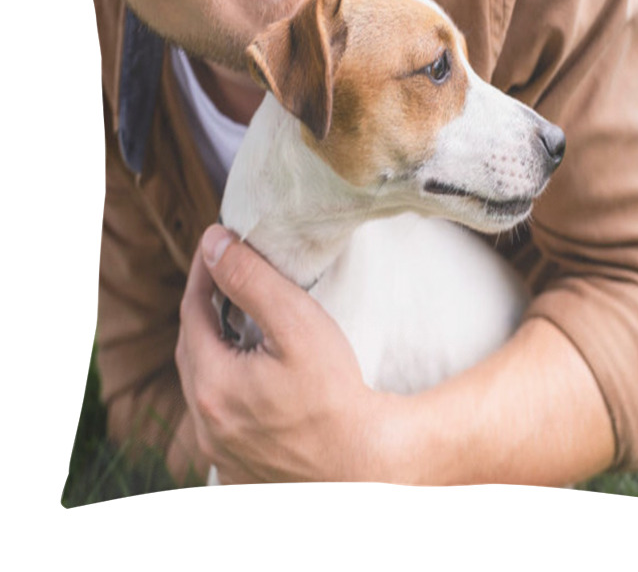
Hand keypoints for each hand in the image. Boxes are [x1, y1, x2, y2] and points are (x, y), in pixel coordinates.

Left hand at [175, 224, 387, 483]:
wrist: (367, 466)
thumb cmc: (336, 393)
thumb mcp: (296, 322)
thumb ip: (251, 279)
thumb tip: (213, 245)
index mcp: (211, 385)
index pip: (192, 313)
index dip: (204, 275)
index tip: (218, 247)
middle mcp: (205, 425)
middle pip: (193, 350)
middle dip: (206, 311)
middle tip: (227, 279)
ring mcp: (220, 453)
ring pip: (204, 387)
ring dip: (214, 351)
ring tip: (238, 324)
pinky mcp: (239, 471)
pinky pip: (220, 419)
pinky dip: (227, 388)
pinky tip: (250, 378)